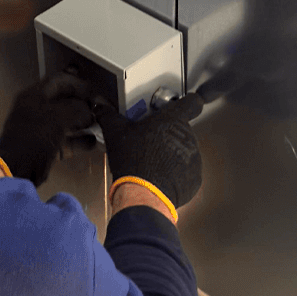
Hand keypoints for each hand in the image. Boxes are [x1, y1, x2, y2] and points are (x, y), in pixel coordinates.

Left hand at [0, 73, 94, 186]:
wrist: (17, 170)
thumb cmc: (34, 137)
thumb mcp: (58, 117)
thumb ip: (77, 109)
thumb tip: (89, 112)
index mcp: (34, 95)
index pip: (59, 81)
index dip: (78, 84)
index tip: (93, 94)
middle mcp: (36, 109)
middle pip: (64, 101)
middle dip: (83, 105)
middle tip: (98, 109)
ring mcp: (40, 128)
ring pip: (66, 121)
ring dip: (83, 123)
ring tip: (99, 125)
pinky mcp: (45, 146)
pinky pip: (66, 139)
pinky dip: (79, 140)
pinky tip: (93, 143)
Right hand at [97, 93, 204, 212]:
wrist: (142, 194)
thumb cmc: (133, 161)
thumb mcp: (115, 133)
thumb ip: (108, 115)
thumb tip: (101, 108)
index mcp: (171, 120)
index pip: (192, 102)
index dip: (189, 101)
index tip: (186, 103)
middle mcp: (187, 136)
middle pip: (181, 128)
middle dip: (168, 132)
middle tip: (150, 138)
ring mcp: (193, 158)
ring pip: (184, 149)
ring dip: (172, 151)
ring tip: (152, 159)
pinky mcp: (194, 178)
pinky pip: (187, 170)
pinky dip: (176, 171)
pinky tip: (159, 174)